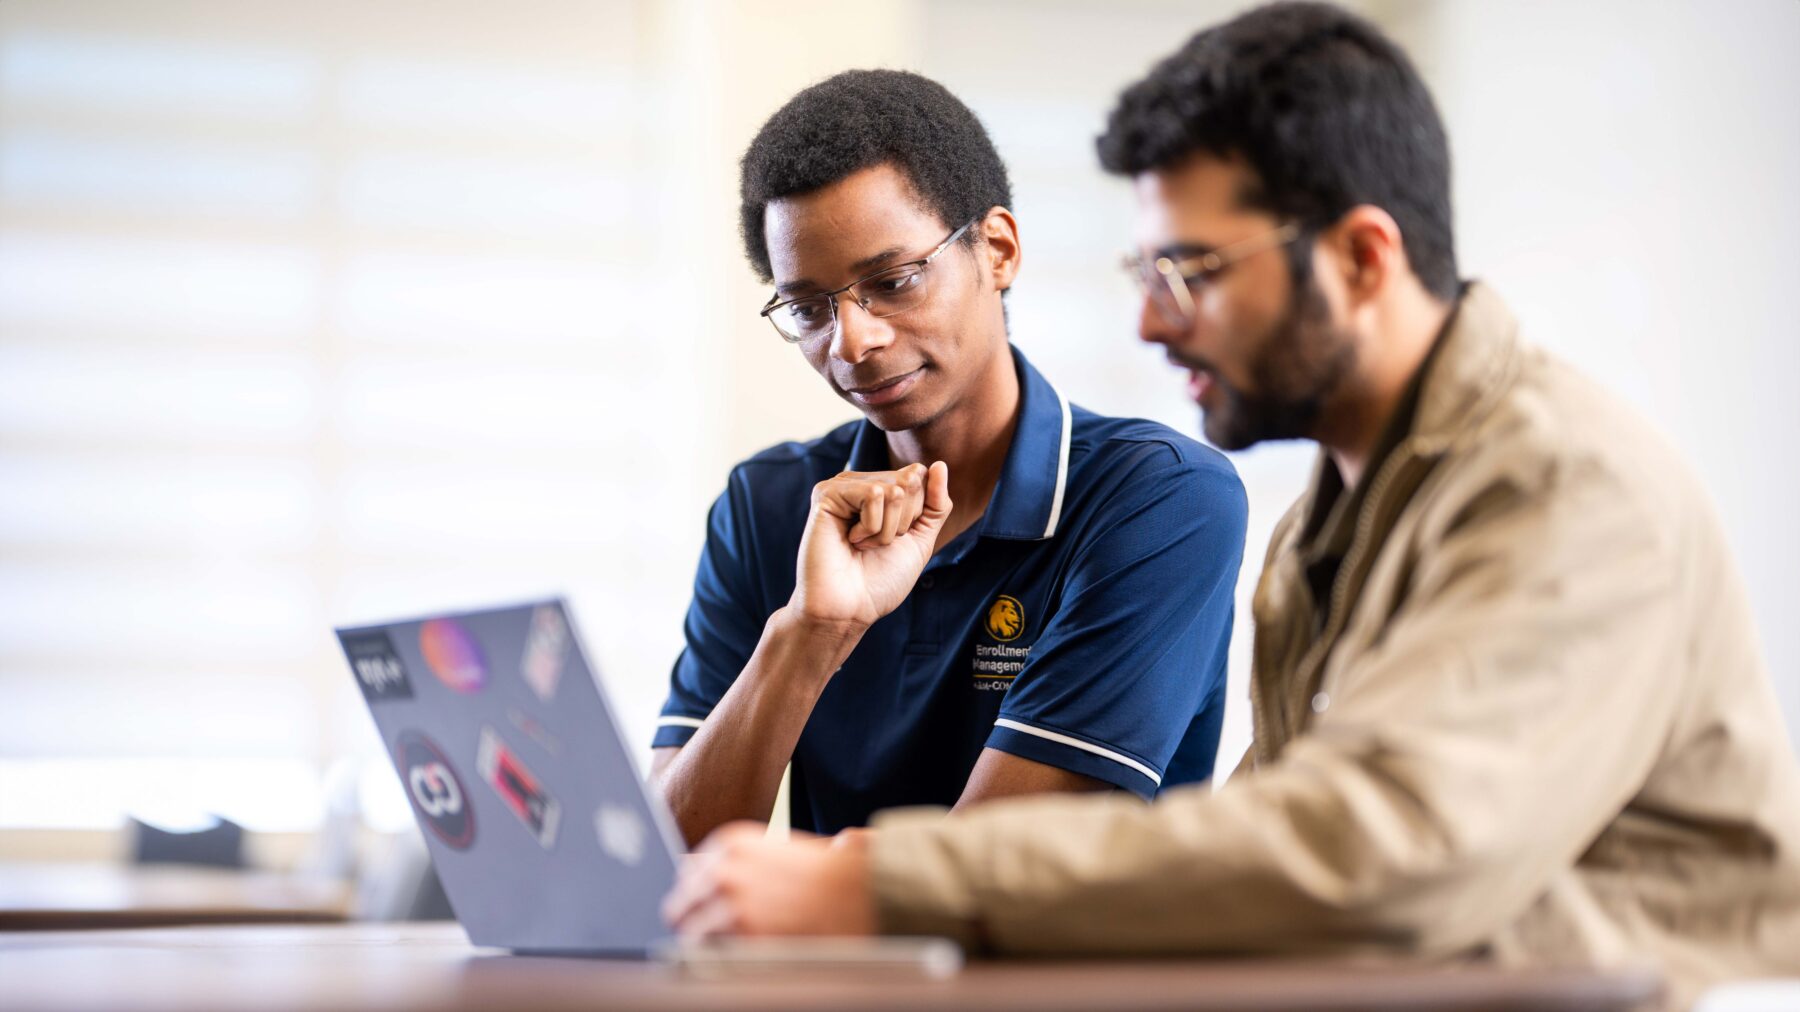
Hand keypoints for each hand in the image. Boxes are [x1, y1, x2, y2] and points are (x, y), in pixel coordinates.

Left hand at [662, 822, 876, 938]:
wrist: (864, 892)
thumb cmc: (827, 875)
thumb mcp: (776, 854)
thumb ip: (736, 863)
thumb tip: (689, 872)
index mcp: (731, 842)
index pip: (687, 873)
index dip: (699, 895)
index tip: (707, 907)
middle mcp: (724, 867)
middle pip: (680, 902)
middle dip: (694, 917)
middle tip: (715, 931)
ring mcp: (731, 901)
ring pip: (690, 931)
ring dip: (706, 941)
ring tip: (734, 946)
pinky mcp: (745, 934)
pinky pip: (710, 953)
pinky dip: (720, 958)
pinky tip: (744, 954)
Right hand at [789, 461, 951, 628]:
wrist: (849, 609)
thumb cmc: (879, 580)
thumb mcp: (920, 540)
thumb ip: (935, 504)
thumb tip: (940, 464)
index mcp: (879, 490)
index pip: (920, 476)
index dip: (917, 514)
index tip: (893, 539)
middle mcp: (860, 483)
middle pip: (910, 480)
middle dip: (904, 521)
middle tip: (876, 544)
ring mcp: (842, 486)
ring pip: (895, 489)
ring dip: (886, 530)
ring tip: (861, 545)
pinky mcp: (827, 493)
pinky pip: (874, 495)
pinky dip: (871, 528)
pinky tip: (849, 540)